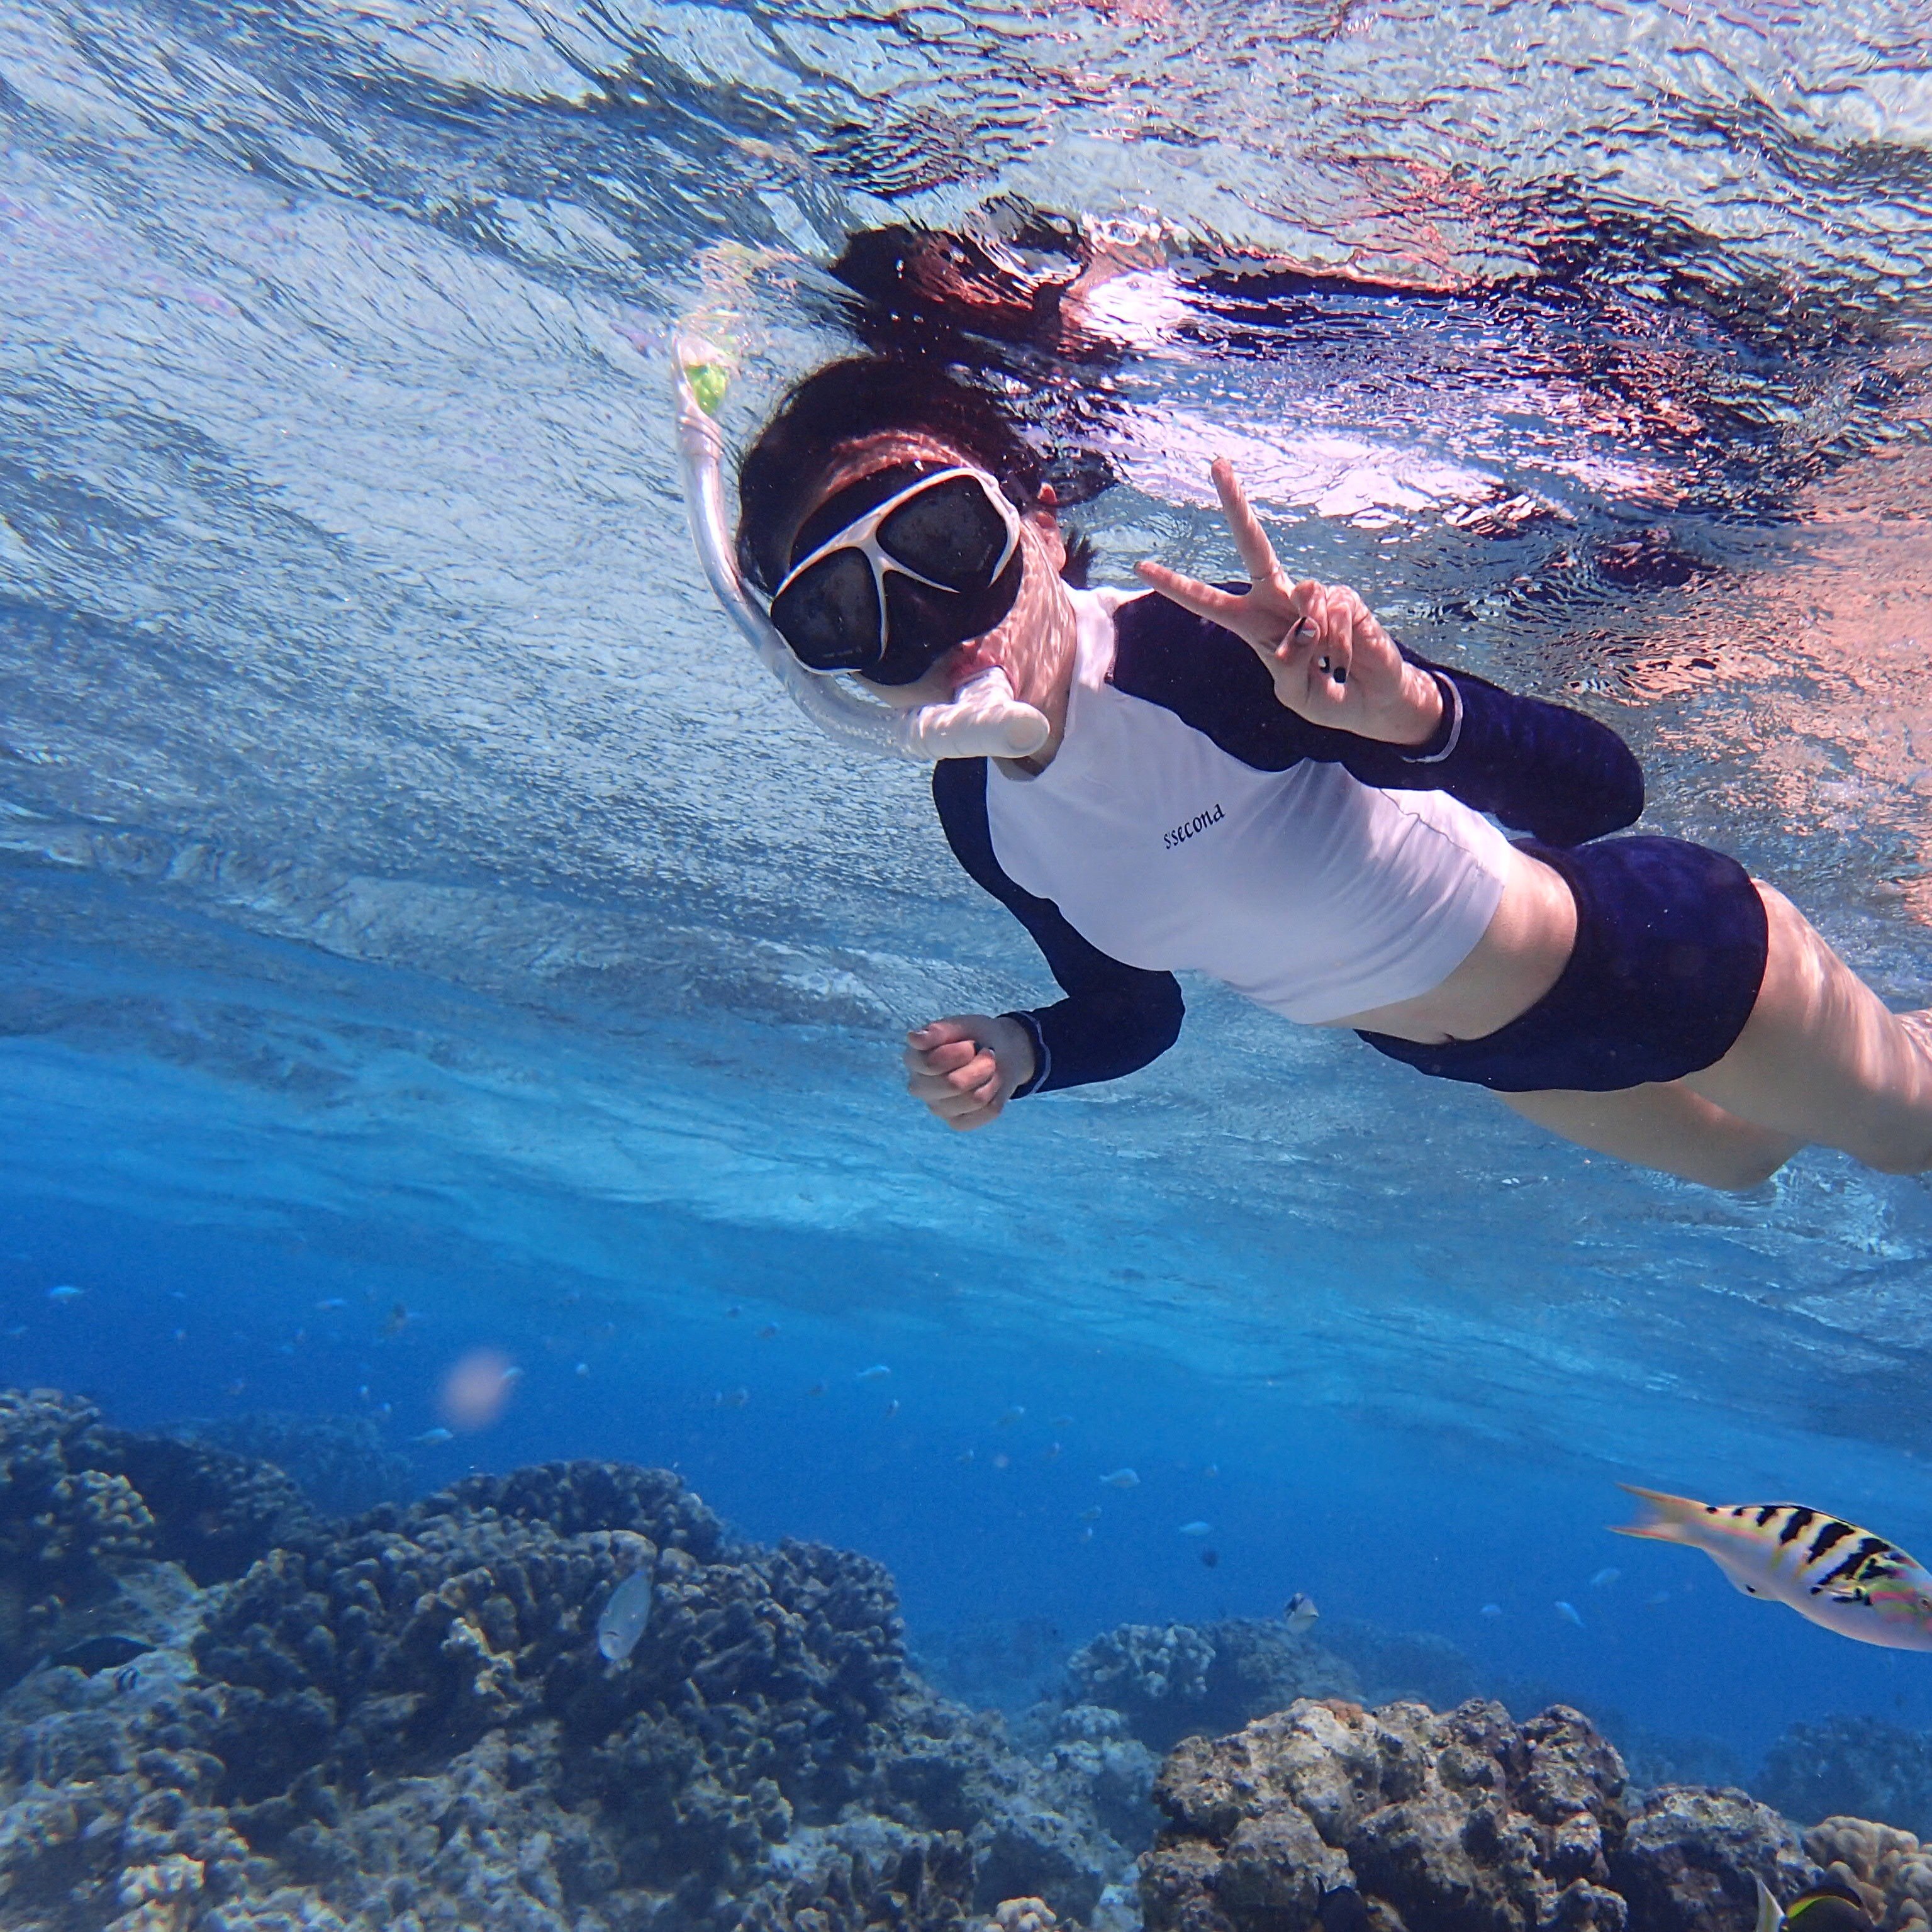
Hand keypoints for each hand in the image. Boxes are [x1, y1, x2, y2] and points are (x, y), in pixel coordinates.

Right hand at [903, 1014, 1034, 1130]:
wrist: (1000, 1052)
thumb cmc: (976, 1036)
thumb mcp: (962, 1025)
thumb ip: (939, 1031)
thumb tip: (913, 1038)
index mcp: (914, 1060)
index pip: (932, 1064)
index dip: (961, 1051)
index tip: (971, 1043)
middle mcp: (919, 1087)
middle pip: (953, 1084)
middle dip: (980, 1065)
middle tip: (987, 1054)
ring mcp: (937, 1108)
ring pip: (974, 1099)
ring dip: (990, 1078)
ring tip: (989, 1068)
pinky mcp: (957, 1122)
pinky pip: (987, 1112)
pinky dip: (997, 1095)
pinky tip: (990, 1085)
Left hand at [1136, 459, 1443, 747]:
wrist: (1371, 698)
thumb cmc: (1326, 698)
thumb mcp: (1297, 694)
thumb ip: (1291, 666)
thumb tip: (1304, 623)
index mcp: (1251, 623)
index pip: (1207, 601)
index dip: (1176, 586)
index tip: (1142, 567)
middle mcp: (1277, 598)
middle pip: (1252, 544)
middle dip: (1235, 503)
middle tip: (1217, 462)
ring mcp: (1313, 594)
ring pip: (1306, 602)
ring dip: (1320, 643)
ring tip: (1330, 665)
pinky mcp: (1344, 597)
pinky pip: (1335, 614)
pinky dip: (1341, 645)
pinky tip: (1346, 657)